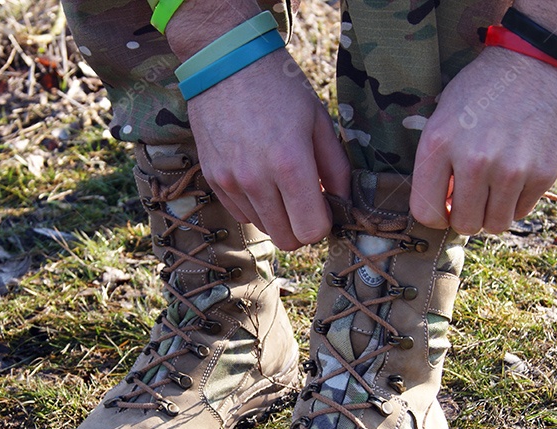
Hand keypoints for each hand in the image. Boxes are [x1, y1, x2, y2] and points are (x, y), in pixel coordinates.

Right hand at [183, 51, 351, 250]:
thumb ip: (336, 168)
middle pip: (286, 239)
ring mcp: (230, 182)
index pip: (312, 230)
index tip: (326, 205)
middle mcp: (257, 180)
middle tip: (306, 200)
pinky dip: (255, 205)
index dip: (324, 223)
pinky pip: (240, 213)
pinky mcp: (213, 179)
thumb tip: (343, 204)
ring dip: (278, 215)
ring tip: (281, 183)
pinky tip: (259, 176)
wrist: (225, 62)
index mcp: (290, 164)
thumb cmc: (280, 87)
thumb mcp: (319, 121)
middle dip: (302, 226)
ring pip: (263, 228)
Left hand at [410, 47, 556, 234]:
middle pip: (463, 224)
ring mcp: (510, 169)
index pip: (425, 213)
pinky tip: (521, 173)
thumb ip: (439, 159)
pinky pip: (523, 211)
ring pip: (495, 225)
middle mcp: (473, 160)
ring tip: (497, 187)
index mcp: (439, 144)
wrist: (544, 58)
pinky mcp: (543, 173)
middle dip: (467, 216)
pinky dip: (520, 200)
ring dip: (494, 212)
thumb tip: (442, 205)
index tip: (447, 205)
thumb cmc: (489, 86)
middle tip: (476, 197)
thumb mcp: (447, 112)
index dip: (436, 215)